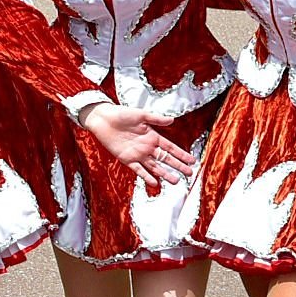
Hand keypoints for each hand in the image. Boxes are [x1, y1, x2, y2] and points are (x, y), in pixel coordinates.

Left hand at [82, 103, 197, 189]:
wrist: (103, 119)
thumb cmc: (121, 114)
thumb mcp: (141, 115)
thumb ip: (156, 119)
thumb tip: (172, 120)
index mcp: (153, 136)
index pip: (171, 148)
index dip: (181, 154)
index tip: (192, 160)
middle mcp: (147, 147)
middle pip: (165, 159)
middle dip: (178, 166)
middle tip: (189, 173)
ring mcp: (138, 154)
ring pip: (154, 167)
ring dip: (165, 174)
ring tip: (176, 181)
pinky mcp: (127, 159)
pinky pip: (139, 170)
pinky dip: (146, 176)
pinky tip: (155, 182)